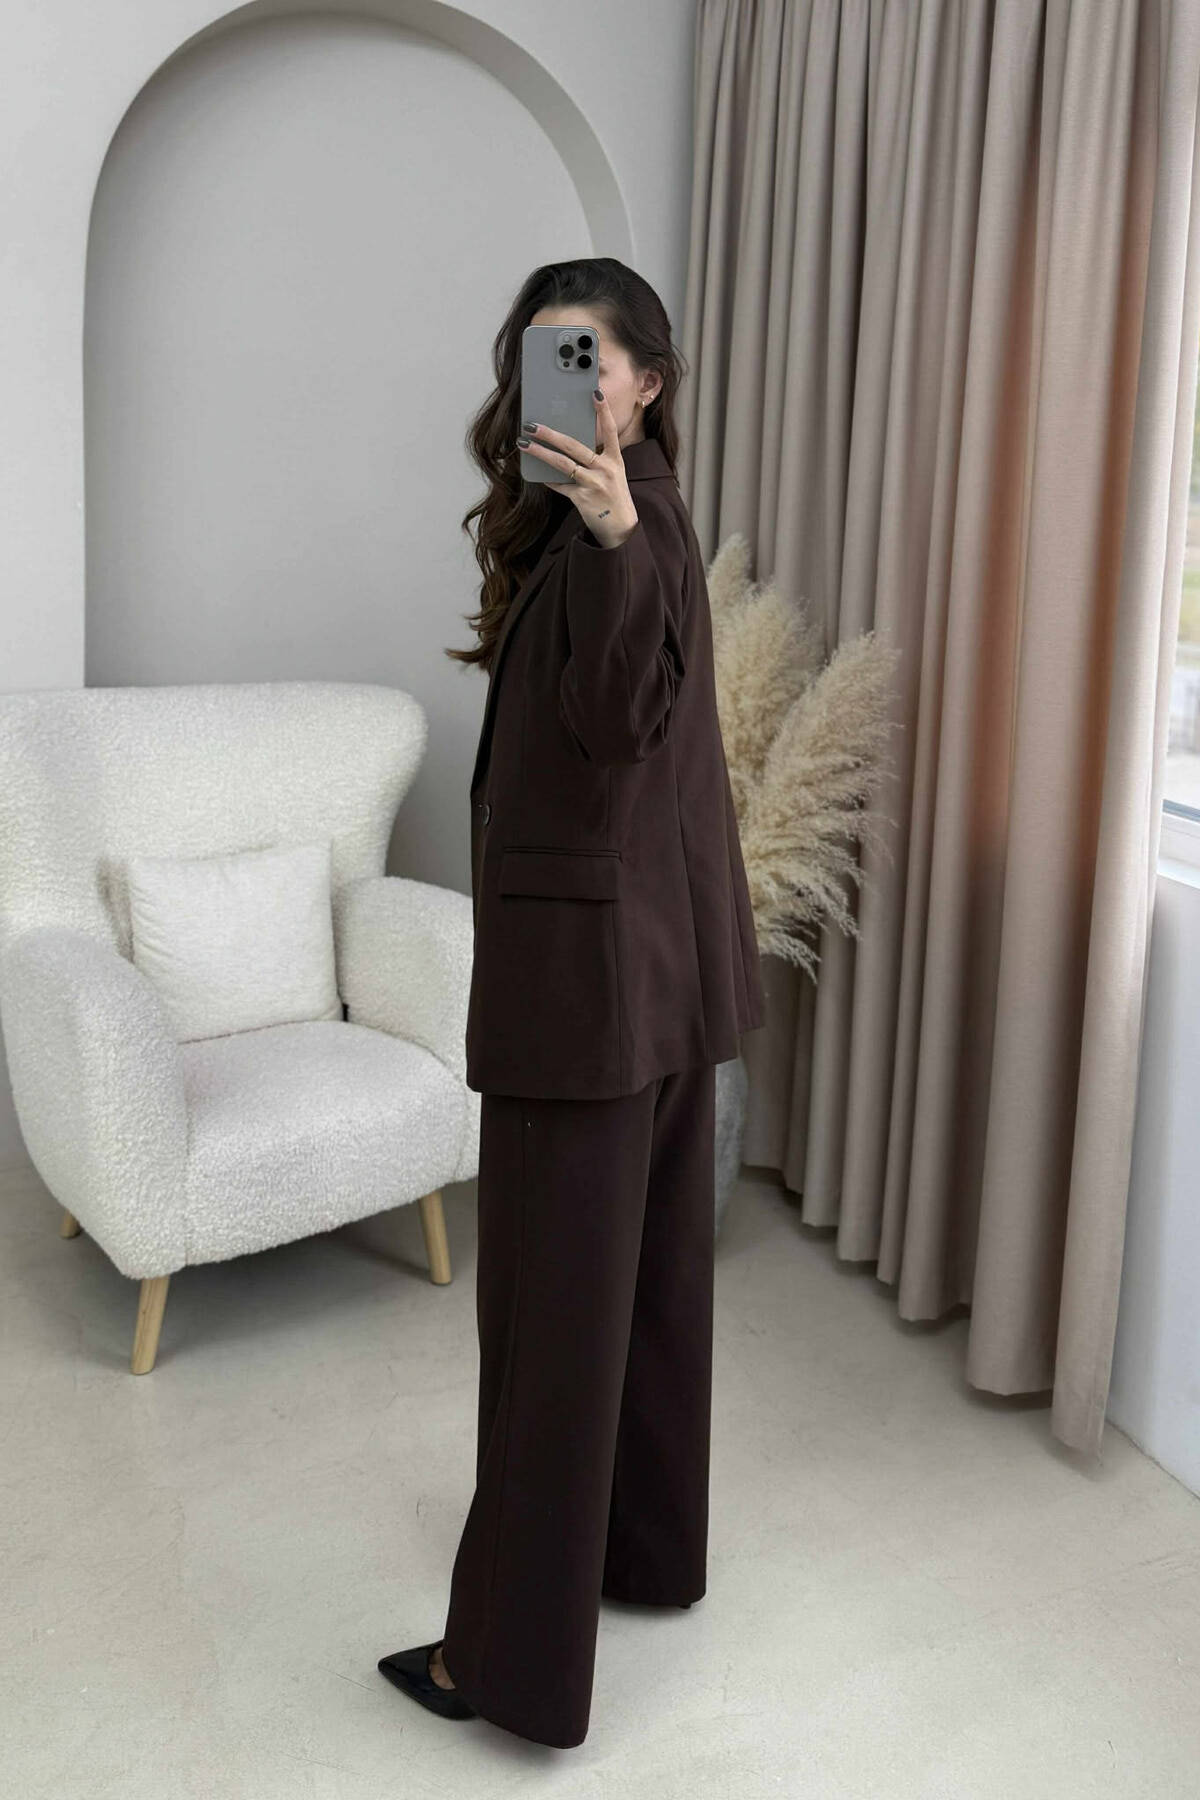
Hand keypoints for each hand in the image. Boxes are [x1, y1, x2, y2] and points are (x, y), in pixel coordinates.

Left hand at [518, 391, 638, 548]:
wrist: (621, 529)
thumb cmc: (613, 497)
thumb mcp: (612, 474)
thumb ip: (596, 459)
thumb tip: (567, 444)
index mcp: (615, 460)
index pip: (611, 430)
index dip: (604, 411)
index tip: (595, 392)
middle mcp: (605, 470)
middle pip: (575, 446)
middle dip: (550, 433)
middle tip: (532, 424)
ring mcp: (594, 485)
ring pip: (563, 464)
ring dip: (541, 452)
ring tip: (524, 443)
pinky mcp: (582, 499)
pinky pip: (560, 485)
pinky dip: (548, 479)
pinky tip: (536, 472)